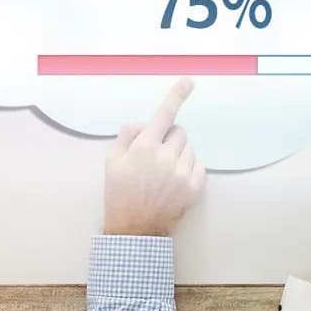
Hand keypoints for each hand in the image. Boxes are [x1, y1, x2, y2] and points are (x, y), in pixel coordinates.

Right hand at [104, 79, 204, 236]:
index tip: (188, 81)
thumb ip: (127, 136)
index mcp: (144, 147)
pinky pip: (198, 165)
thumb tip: (144, 124)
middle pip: (179, 132)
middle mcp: (166, 157)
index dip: (176, 95)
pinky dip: (189, 167)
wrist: (134, 229)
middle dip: (170, 138)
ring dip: (179, 153)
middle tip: (157, 153)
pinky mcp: (194, 187)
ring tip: (164, 171)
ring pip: (189, 148)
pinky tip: (175, 179)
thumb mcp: (112, 161)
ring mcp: (182, 172)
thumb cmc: (119, 192)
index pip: (163, 115)